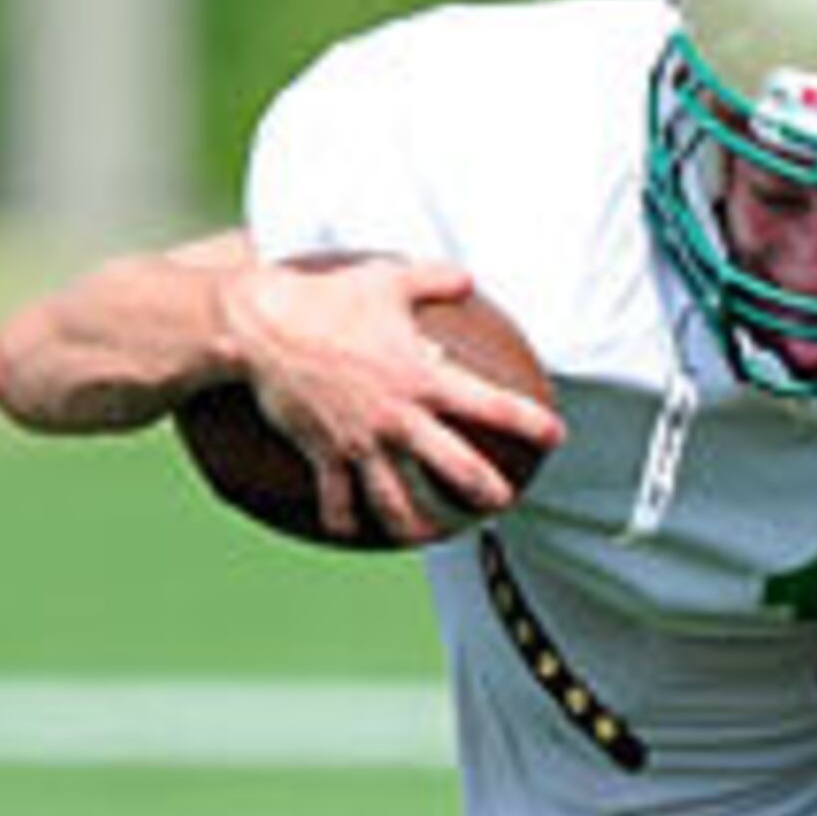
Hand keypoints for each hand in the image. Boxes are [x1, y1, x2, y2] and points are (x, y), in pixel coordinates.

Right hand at [219, 254, 555, 543]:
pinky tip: (351, 531)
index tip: (556, 437)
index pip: (493, 407)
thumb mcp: (387, 278)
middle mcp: (399, 419)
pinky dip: (344, 519)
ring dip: (418, 526)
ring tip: (432, 537)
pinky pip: (337, 501)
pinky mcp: (324, 455)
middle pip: (458, 470)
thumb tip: (468, 279)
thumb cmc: (327, 300)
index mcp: (423, 378)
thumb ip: (435, 278)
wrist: (260, 328)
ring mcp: (362, 443)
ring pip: (399, 501)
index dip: (531, 424)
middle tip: (503, 502)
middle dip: (488, 493)